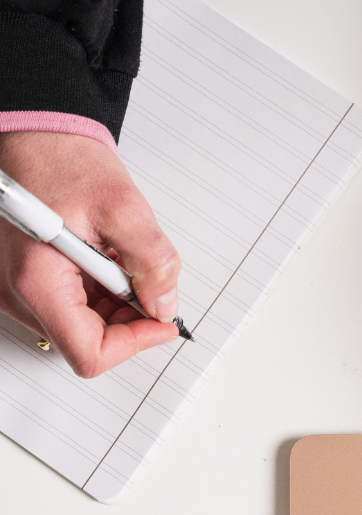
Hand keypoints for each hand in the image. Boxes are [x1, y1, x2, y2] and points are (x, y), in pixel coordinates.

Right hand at [0, 131, 180, 376]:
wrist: (34, 133)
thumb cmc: (62, 158)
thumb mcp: (124, 207)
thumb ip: (153, 263)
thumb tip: (164, 304)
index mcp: (38, 282)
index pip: (90, 353)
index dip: (135, 343)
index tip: (161, 322)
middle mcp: (18, 294)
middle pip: (85, 342)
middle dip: (127, 321)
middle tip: (148, 284)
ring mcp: (17, 291)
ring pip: (79, 327)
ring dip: (114, 307)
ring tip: (121, 262)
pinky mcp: (23, 283)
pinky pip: (68, 306)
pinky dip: (97, 294)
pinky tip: (105, 261)